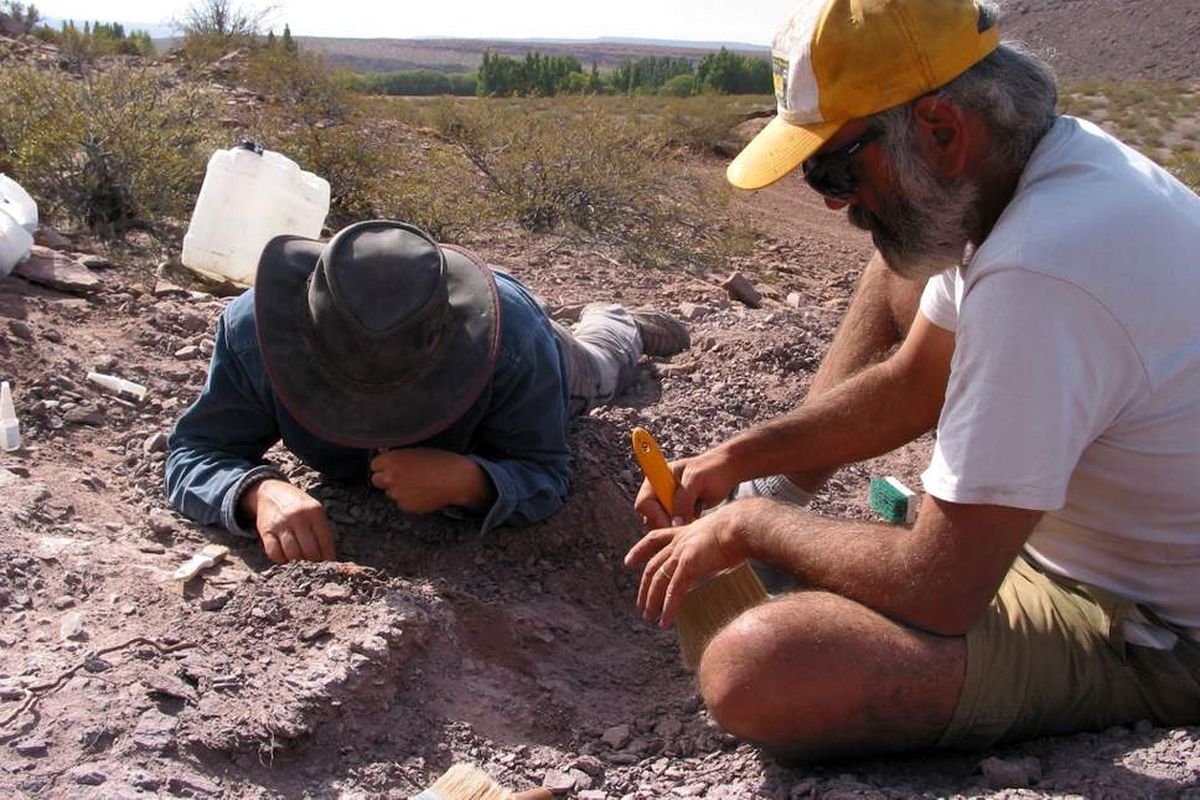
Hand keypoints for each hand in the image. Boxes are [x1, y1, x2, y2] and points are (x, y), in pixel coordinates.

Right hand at [242, 479, 335, 563]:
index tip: (329, 567)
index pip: (325, 541)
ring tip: (301, 565)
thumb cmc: (299, 506)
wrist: (271, 492)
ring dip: (298, 564)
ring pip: (292, 554)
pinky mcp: (266, 531)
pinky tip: (285, 559)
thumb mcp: (314, 511)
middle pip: (309, 550)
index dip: (328, 558)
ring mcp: (281, 524)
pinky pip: (274, 553)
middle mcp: (298, 517)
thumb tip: (329, 558)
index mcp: (314, 512)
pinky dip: (281, 560)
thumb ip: (321, 530)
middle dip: (313, 563)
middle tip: (314, 568)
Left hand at [370, 448, 494, 514]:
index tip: (391, 467)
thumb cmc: (439, 462)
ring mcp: (397, 493)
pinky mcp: (405, 506)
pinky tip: (422, 492)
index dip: (383, 466)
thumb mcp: (415, 452)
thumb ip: (397, 456)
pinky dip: (409, 499)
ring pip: (390, 493)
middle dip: (386, 479)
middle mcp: (390, 477)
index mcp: (392, 460)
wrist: (455, 479)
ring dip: (398, 490)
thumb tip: (385, 457)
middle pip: (376, 481)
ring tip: (417, 484)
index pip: (374, 465)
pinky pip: (401, 503)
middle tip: (401, 477)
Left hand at [624, 502, 749, 627]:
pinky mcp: (689, 564)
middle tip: (640, 604)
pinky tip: (665, 621)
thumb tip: (716, 556)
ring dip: (652, 601)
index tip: (628, 561)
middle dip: (644, 587)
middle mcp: (679, 542)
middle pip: (653, 566)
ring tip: (649, 617)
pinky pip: (674, 590)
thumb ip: (709, 547)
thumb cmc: (739, 530)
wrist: (743, 526)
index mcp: (683, 533)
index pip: (654, 540)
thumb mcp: (717, 536)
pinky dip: (668, 607)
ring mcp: (682, 552)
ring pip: (659, 580)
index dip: (639, 551)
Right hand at [633, 447, 741, 528]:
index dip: (654, 516)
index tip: (671, 524)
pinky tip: (697, 518)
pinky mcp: (678, 511)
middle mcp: (659, 491)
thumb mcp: (696, 480)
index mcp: (657, 478)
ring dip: (675, 526)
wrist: (728, 470)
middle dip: (665, 524)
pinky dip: (683, 526)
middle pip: (650, 517)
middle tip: (685, 526)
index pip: (644, 503)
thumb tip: (675, 521)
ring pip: (662, 523)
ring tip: (694, 517)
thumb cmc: (712, 469)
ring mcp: (668, 502)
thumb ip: (683, 500)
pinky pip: (674, 525)